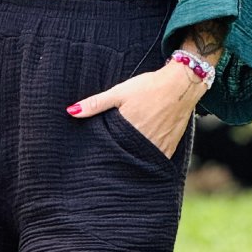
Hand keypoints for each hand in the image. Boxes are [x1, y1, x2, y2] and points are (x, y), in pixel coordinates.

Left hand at [66, 62, 199, 159]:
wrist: (181, 85)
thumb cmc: (148, 87)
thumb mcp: (119, 92)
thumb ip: (95, 103)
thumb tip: (70, 111)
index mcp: (128, 130)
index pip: (108, 150)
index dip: (100, 154)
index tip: (91, 158)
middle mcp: (143, 143)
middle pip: (124, 158)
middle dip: (114, 161)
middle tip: (102, 166)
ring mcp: (157, 148)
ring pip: (139, 162)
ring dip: (129, 162)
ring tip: (119, 165)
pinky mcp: (169, 150)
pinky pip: (154, 162)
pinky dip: (146, 162)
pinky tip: (138, 160)